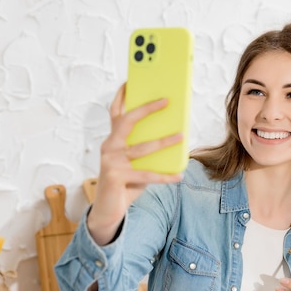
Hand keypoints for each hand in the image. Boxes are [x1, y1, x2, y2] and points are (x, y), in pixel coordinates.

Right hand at [88, 83, 183, 244]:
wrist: (109, 210)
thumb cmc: (126, 182)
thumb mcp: (137, 163)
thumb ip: (147, 149)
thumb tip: (174, 135)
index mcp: (112, 140)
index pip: (116, 112)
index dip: (123, 96)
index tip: (132, 79)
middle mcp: (108, 147)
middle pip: (126, 121)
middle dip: (146, 109)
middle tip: (166, 100)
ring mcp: (110, 162)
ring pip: (141, 148)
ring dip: (164, 141)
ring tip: (181, 137)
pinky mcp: (115, 177)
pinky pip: (146, 175)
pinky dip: (165, 176)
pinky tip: (179, 176)